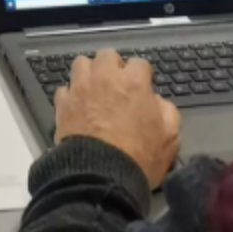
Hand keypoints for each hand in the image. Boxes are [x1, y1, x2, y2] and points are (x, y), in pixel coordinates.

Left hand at [55, 51, 181, 188]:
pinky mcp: (62, 103)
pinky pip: (65, 89)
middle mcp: (105, 78)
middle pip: (108, 56)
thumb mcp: (170, 138)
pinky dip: (71, 95)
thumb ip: (167, 111)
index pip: (140, 63)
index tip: (142, 89)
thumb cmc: (139, 157)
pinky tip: (77, 106)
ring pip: (82, 63)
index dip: (142, 76)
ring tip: (94, 90)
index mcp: (134, 82)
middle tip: (117, 87)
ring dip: (90, 73)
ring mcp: (81, 88)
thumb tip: (156, 101)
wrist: (100, 175)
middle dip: (114, 67)